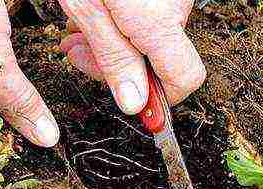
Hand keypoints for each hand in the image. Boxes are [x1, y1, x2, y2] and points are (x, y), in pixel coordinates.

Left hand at [59, 0, 205, 114]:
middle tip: (79, 55)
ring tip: (77, 30)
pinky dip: (120, 21)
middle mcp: (175, 6)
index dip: (159, 98)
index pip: (184, 78)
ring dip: (112, 43)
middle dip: (118, 66)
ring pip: (149, 38)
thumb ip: (113, 57)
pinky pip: (147, 15)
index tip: (134, 105)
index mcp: (158, 21)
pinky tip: (93, 12)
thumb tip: (134, 103)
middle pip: (160, 59)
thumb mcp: (87, 8)